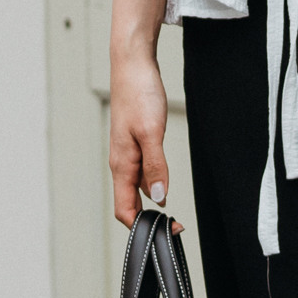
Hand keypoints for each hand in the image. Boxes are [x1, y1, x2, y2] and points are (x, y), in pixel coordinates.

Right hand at [109, 42, 170, 225]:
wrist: (132, 64)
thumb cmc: (139, 94)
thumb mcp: (152, 133)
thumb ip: (155, 167)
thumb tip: (158, 198)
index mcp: (121, 164)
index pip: (125, 210)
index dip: (142, 228)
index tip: (166, 232)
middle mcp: (121, 162)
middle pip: (129, 203)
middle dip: (148, 220)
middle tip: (175, 227)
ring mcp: (127, 153)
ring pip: (136, 188)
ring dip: (151, 203)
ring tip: (171, 212)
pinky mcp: (135, 142)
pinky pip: (141, 172)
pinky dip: (153, 183)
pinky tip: (164, 182)